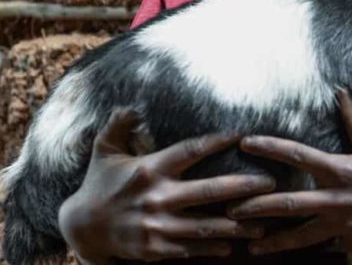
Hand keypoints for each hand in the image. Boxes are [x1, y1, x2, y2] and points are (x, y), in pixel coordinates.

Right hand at [58, 108, 275, 263]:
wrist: (81, 229)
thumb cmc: (99, 183)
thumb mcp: (104, 150)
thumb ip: (120, 124)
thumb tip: (132, 102)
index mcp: (149, 169)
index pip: (190, 151)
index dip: (217, 141)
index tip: (243, 135)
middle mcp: (157, 197)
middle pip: (209, 191)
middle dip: (242, 187)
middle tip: (271, 182)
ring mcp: (157, 226)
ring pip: (206, 226)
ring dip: (237, 224)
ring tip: (264, 221)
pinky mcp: (155, 249)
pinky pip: (191, 248)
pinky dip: (214, 247)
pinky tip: (236, 243)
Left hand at [227, 90, 351, 254]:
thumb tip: (341, 93)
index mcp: (340, 169)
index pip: (297, 154)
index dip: (270, 147)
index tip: (246, 142)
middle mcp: (337, 198)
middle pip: (288, 203)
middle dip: (256, 206)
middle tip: (230, 207)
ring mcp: (343, 225)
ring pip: (300, 235)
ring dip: (273, 240)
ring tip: (250, 244)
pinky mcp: (351, 243)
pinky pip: (325, 245)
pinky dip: (309, 246)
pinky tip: (289, 251)